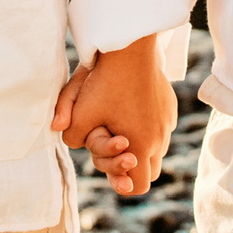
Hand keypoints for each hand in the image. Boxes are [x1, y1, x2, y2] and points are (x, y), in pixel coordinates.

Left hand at [50, 35, 174, 196]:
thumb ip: (70, 135)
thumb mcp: (81, 112)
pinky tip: (130, 108)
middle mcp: (160, 138)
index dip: (122, 182)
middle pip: (149, 171)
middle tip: (113, 147)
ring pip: (156, 149)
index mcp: (141, 146)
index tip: (111, 168)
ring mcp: (167, 122)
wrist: (132, 46)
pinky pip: (161, 128)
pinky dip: (147, 127)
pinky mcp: (169, 106)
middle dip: (131, 166)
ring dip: (140, 145)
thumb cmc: (106, 81)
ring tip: (120, 128)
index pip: (138, 186)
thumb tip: (62, 133)